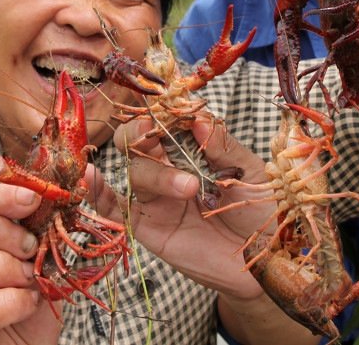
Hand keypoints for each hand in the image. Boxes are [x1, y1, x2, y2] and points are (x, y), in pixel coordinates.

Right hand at [0, 184, 61, 344]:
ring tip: (28, 281)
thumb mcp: (46, 267)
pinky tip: (26, 306)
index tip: (33, 199)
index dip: (0, 197)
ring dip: (2, 268)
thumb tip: (89, 176)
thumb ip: (57, 227)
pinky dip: (7, 304)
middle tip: (31, 250)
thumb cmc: (29, 318)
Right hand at [89, 114, 271, 301]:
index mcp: (194, 148)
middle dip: (142, 131)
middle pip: (139, 139)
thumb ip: (222, 146)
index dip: (164, 107)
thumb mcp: (251, 172)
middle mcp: (170, 168)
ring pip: (135, 171)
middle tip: (157, 134)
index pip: (168, 119)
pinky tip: (90, 176)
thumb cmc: (262, 210)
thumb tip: (198, 115)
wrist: (267, 261)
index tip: (169, 97)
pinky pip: (115, 208)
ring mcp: (158, 198)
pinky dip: (98, 192)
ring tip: (190, 188)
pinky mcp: (149, 227)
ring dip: (156, 173)